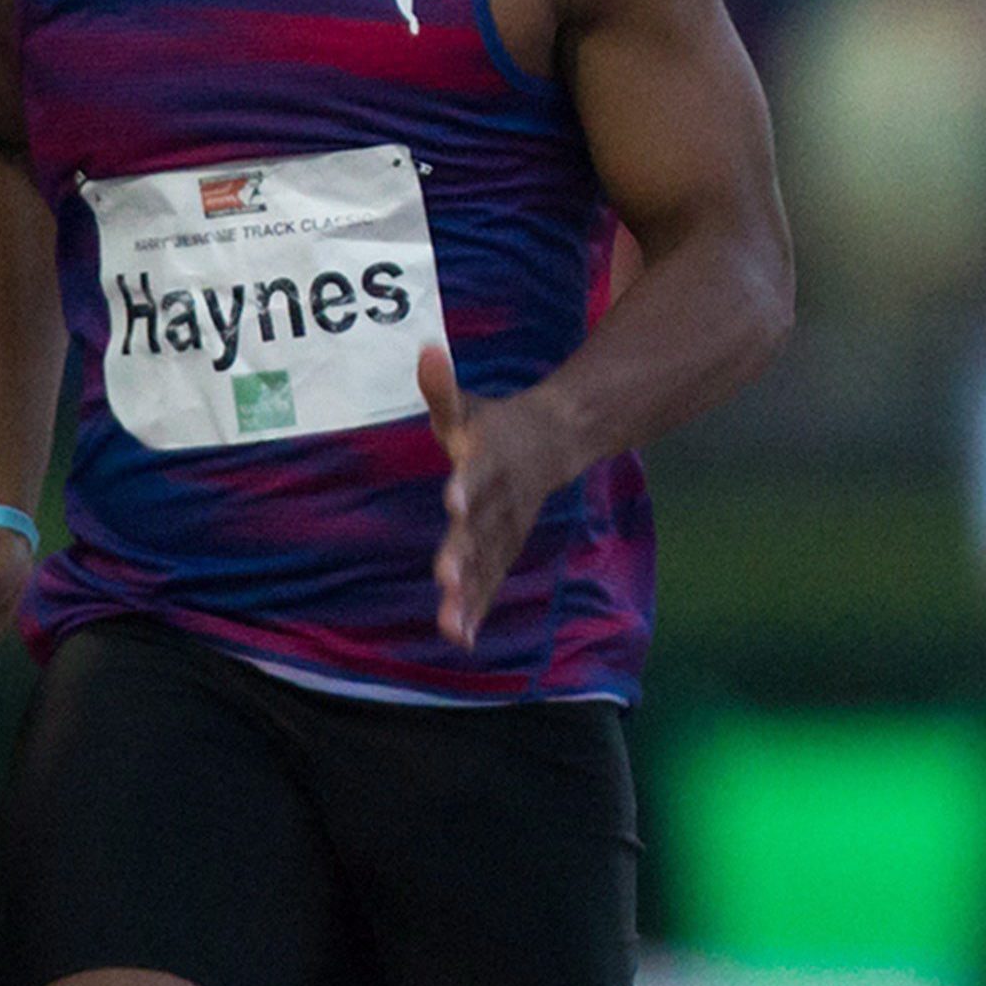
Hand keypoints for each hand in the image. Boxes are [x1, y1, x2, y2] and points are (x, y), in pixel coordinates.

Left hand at [421, 344, 582, 649]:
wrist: (560, 440)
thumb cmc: (496, 425)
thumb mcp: (467, 405)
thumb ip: (442, 385)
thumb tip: (424, 347)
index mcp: (492, 459)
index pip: (479, 473)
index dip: (468, 486)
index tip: (453, 501)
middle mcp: (503, 498)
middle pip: (484, 528)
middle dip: (465, 555)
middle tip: (445, 579)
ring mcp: (509, 527)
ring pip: (489, 563)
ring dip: (471, 592)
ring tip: (450, 623)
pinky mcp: (506, 547)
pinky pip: (493, 581)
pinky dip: (478, 608)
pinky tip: (459, 637)